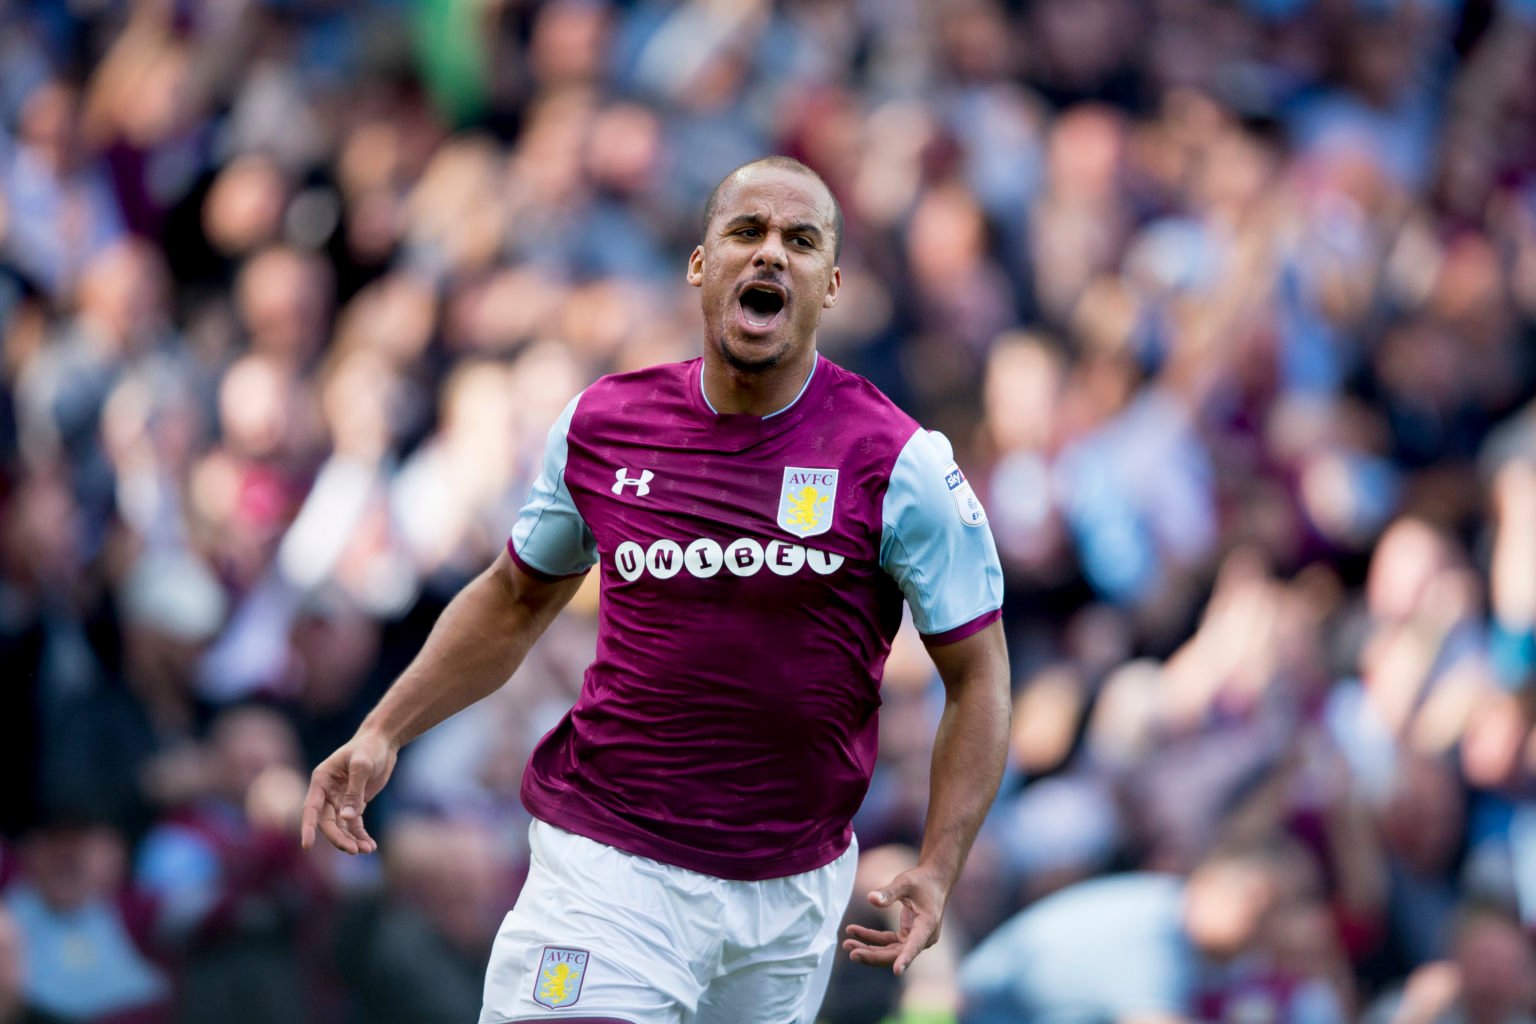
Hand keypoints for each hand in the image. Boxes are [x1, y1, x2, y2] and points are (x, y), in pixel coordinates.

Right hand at [300, 731, 397, 854]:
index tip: (307, 846)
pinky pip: (354, 825)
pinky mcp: (354, 804)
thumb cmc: (369, 748)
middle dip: (339, 838)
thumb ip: (354, 792)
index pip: (311, 808)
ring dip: (352, 840)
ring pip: (340, 827)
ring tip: (367, 849)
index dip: (308, 828)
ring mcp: (340, 799)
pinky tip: (371, 845)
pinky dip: (360, 835)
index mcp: (321, 780)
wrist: (383, 741)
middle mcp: (327, 792)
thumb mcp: (362, 766)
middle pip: (327, 822)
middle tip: (355, 850)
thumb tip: (346, 818)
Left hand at [841, 866, 945, 975]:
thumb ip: (888, 892)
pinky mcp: (907, 936)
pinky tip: (853, 931)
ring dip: (868, 949)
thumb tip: (870, 898)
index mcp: (927, 924)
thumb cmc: (922, 880)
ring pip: (889, 951)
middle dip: (873, 954)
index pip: (916, 944)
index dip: (906, 958)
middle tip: (851, 951)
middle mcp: (923, 937)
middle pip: (896, 953)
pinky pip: (886, 942)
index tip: (897, 971)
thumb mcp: (905, 882)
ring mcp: (915, 938)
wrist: (934, 880)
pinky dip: (870, 938)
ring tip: (847, 944)